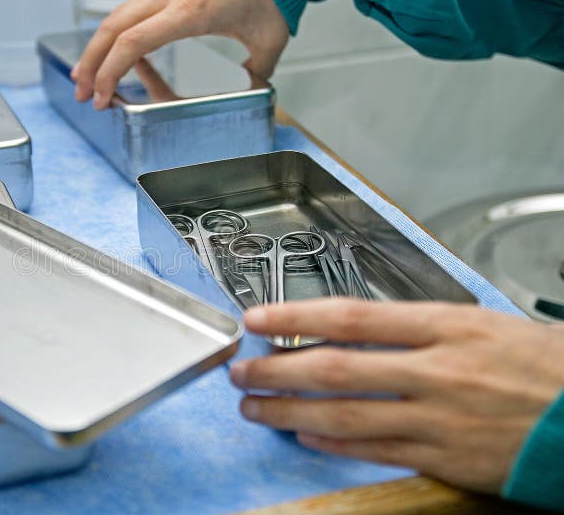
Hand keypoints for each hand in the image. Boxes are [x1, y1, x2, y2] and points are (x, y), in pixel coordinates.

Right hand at [71, 0, 288, 108]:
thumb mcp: (270, 40)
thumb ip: (257, 71)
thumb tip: (250, 89)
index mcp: (191, 13)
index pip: (133, 43)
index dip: (110, 73)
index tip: (102, 99)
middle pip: (112, 28)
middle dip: (91, 64)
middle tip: (82, 94)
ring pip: (118, 16)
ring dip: (98, 47)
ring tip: (87, 76)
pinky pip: (133, 9)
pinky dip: (116, 33)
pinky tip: (114, 50)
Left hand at [230, 299, 563, 493]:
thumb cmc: (544, 365)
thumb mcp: (483, 324)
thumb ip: (420, 327)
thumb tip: (356, 328)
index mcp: (447, 326)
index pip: (350, 316)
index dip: (294, 317)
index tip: (257, 319)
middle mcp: (436, 370)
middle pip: (335, 367)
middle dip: (277, 368)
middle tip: (240, 369)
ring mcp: (439, 417)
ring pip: (345, 414)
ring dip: (289, 410)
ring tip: (253, 408)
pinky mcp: (446, 457)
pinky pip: (375, 450)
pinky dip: (333, 444)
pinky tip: (303, 435)